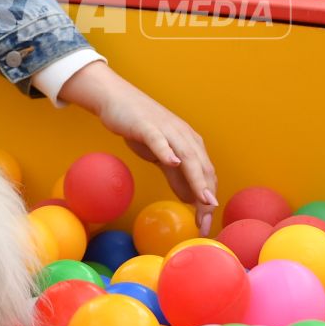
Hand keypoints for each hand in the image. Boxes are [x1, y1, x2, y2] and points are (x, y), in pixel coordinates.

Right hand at [56, 61, 219, 233]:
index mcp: (191, 144)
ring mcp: (167, 130)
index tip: (205, 225)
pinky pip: (159, 140)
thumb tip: (191, 199)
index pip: (206, 175)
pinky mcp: (147, 126)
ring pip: (187, 156)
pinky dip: (167, 151)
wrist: (117, 100)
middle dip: (206, 197)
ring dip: (196, 178)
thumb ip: (177, 176)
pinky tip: (173, 162)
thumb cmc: (140, 127)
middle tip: (205, 222)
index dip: (207, 200)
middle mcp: (184, 136)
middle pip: (201, 168)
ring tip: (204, 199)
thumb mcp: (162, 156)